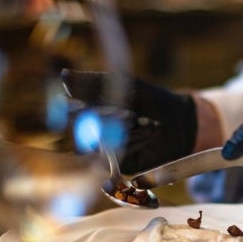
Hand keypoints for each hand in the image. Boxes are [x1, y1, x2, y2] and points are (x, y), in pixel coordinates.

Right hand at [61, 69, 196, 173]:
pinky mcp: (121, 165)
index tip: (77, 106)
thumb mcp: (125, 84)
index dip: (73, 111)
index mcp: (89, 112)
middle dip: (110, 121)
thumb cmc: (150, 98)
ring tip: (150, 123)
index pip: (71, 113)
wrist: (179, 119)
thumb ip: (94, 82)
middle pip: (86, 131)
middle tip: (131, 116)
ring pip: (104, 144)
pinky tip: (151, 131)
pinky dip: (137, 142)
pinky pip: (120, 156)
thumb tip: (63, 75)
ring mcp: (106, 151)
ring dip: (129, 132)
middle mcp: (93, 134)